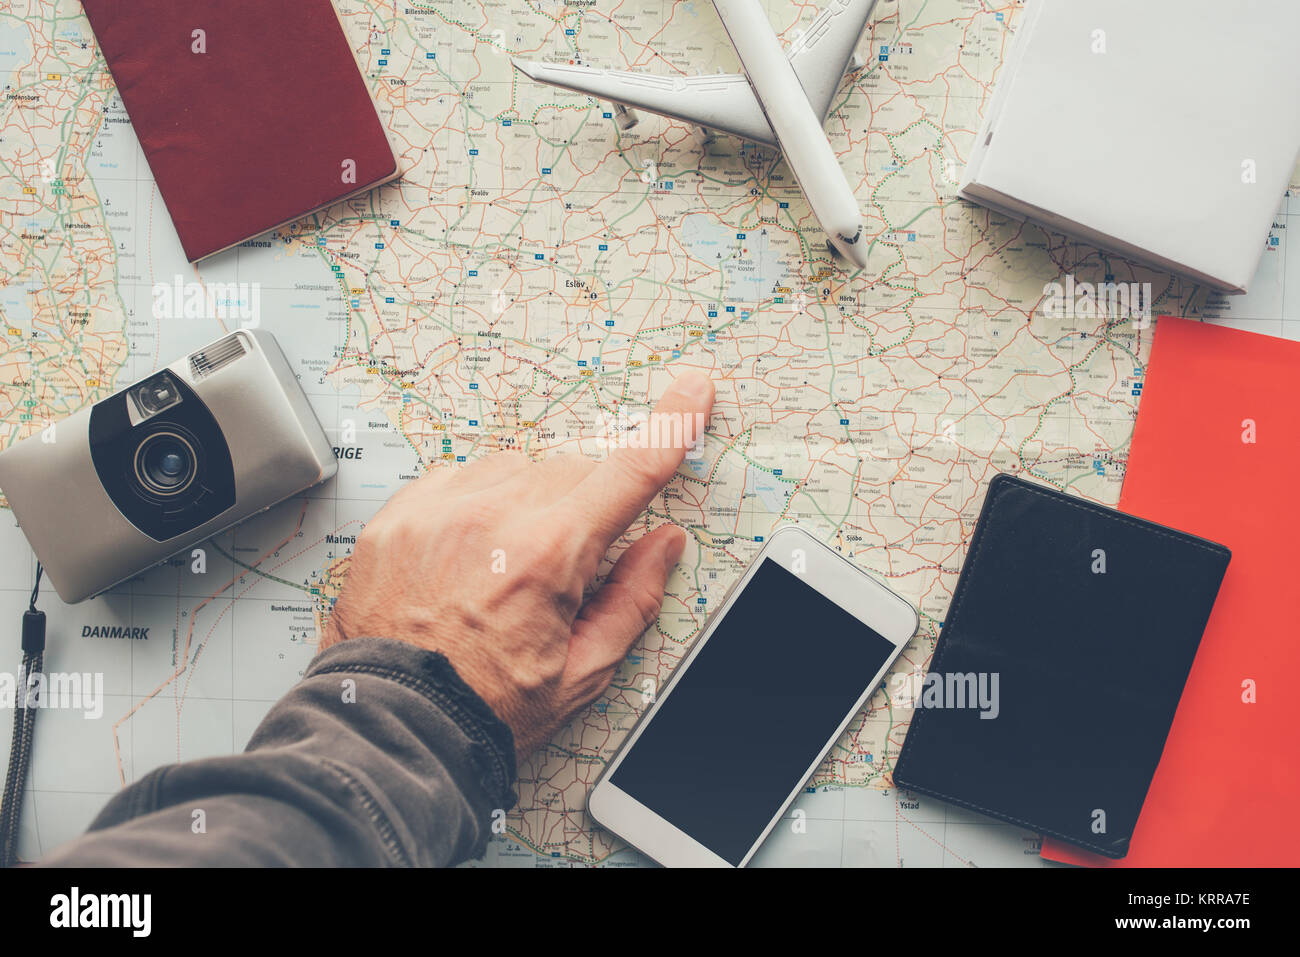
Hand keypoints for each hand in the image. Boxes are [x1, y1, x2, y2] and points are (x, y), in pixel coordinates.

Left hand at [319, 372, 715, 758]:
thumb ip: (633, 598)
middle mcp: (491, 516)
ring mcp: (438, 510)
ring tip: (507, 568)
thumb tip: (664, 545)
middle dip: (584, 508)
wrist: (392, 727)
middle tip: (565, 572)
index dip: (670, 427)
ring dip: (530, 501)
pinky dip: (478, 503)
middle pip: (571, 472)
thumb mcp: (582, 672)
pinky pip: (459, 478)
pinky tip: (471, 554)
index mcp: (548, 555)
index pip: (628, 473)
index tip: (693, 392)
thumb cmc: (486, 707)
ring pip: (515, 468)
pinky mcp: (398, 515)